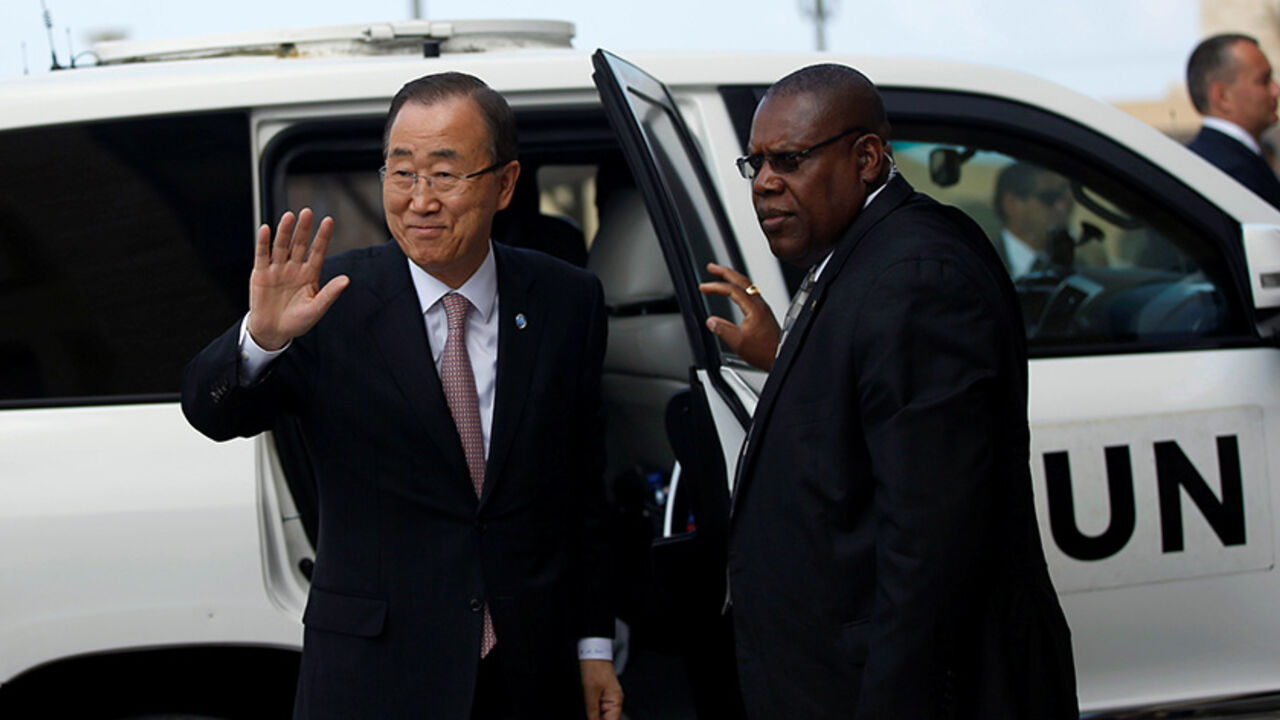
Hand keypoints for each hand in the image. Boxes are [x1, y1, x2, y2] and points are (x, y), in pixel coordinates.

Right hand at [247, 208, 349, 350]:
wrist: (274, 332)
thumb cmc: (298, 321)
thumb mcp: (316, 308)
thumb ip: (330, 293)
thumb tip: (346, 280)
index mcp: (310, 274)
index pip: (317, 251)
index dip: (322, 236)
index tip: (328, 220)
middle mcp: (294, 268)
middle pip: (299, 244)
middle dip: (303, 229)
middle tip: (307, 212)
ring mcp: (277, 269)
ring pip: (281, 246)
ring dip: (285, 231)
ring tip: (289, 216)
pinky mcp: (261, 273)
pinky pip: (262, 255)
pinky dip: (263, 242)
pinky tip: (265, 229)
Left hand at [580, 659, 622, 719]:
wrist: (592, 652)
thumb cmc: (594, 667)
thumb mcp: (590, 692)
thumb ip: (592, 712)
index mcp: (616, 702)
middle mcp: (614, 701)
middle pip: (607, 719)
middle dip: (596, 719)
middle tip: (588, 714)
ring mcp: (608, 698)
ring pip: (601, 715)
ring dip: (593, 716)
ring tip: (587, 708)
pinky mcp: (601, 695)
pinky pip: (598, 709)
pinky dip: (592, 712)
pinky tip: (586, 709)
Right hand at [698, 262, 779, 370]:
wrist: (782, 357)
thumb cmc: (766, 352)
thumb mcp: (739, 343)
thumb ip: (723, 330)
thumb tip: (711, 321)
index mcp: (754, 308)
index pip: (732, 289)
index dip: (716, 286)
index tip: (703, 287)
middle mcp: (760, 305)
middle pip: (741, 280)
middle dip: (725, 272)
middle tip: (712, 267)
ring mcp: (763, 309)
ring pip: (747, 286)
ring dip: (733, 278)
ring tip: (722, 276)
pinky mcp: (764, 314)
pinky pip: (751, 294)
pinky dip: (740, 288)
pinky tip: (736, 294)